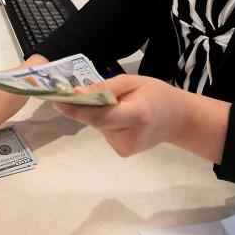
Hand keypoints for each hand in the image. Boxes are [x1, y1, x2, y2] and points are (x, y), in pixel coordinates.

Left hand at [53, 75, 189, 156]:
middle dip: (85, 107)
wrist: (178, 119)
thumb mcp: (133, 81)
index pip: (101, 116)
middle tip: (77, 93)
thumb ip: (105, 88)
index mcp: (137, 115)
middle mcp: (130, 135)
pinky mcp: (123, 152)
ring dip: (99, 114)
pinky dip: (106, 122)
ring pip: (99, 126)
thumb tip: (78, 93)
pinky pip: (105, 132)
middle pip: (97, 120)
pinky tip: (121, 118)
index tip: (57, 102)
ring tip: (118, 105)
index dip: (78, 110)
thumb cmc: (157, 94)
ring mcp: (126, 148)